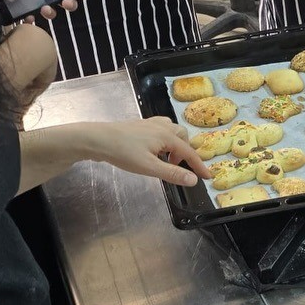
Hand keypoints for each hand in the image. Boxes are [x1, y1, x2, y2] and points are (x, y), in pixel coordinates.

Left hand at [86, 117, 210, 185]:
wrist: (97, 139)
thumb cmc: (122, 152)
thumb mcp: (149, 167)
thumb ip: (172, 173)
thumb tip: (194, 180)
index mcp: (167, 136)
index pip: (189, 153)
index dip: (199, 166)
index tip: (208, 177)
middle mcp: (162, 127)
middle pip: (183, 137)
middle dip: (186, 152)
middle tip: (177, 167)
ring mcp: (150, 124)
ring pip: (173, 131)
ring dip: (176, 144)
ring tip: (166, 159)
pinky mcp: (140, 125)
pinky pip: (161, 129)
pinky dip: (165, 139)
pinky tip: (155, 148)